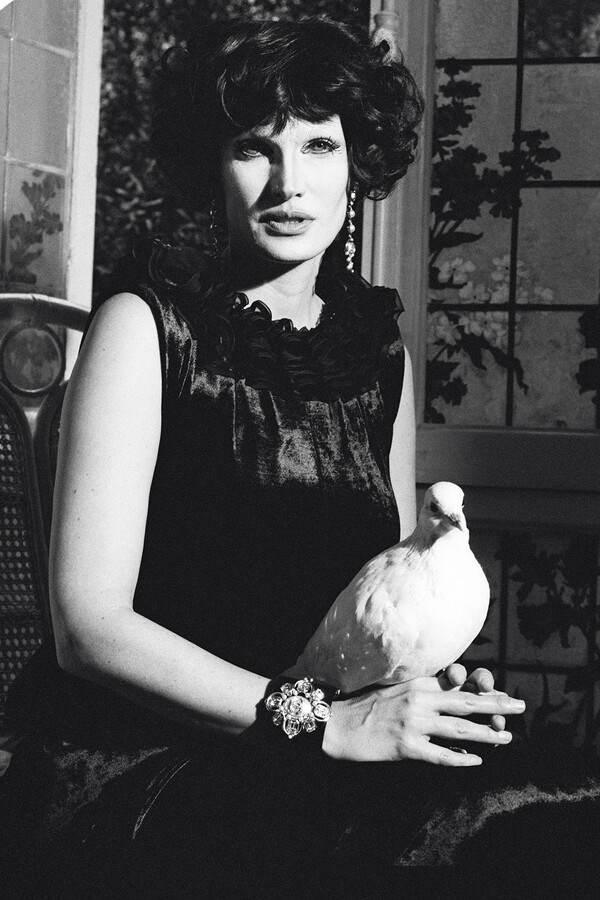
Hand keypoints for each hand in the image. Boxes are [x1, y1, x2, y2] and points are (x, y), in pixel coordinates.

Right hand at [322, 673, 524, 764]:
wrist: (339, 723)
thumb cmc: (369, 704)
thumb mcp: (399, 687)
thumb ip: (427, 688)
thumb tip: (457, 690)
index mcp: (419, 683)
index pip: (460, 684)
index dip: (484, 690)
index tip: (501, 693)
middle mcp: (420, 700)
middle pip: (468, 703)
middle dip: (497, 705)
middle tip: (521, 706)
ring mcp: (414, 724)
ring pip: (461, 730)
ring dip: (487, 734)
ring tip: (506, 737)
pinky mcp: (407, 748)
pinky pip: (441, 756)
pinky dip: (461, 759)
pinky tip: (477, 761)